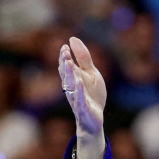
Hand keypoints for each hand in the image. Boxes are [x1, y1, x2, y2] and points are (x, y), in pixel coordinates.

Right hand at [58, 37, 106, 157]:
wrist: (94, 119)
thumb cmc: (92, 95)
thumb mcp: (91, 73)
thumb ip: (83, 57)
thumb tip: (72, 39)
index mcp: (73, 78)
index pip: (66, 66)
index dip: (64, 57)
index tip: (64, 47)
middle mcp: (72, 88)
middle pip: (66, 74)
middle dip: (65, 64)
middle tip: (65, 53)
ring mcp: (77, 98)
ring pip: (71, 85)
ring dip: (69, 74)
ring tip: (68, 63)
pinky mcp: (84, 108)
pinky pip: (80, 99)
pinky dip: (79, 91)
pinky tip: (79, 82)